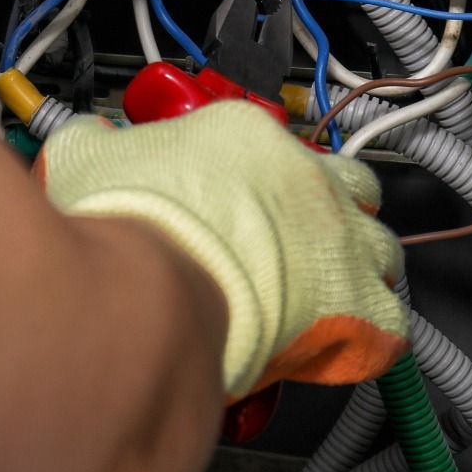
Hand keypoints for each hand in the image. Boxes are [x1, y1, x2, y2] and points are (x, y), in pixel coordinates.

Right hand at [37, 102, 409, 399]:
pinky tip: (331, 339)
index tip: (231, 189)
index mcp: (243, 133)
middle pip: (344, 177)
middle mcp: (302, 174)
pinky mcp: (358, 304)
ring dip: (355, 262)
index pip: (266, 138)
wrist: (150, 290)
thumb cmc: (125, 226)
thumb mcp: (83, 158)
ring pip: (379, 242)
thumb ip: (92, 141)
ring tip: (319, 284)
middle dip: (328, 201)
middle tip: (292, 228)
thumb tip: (85, 138)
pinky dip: (367, 331)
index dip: (252, 169)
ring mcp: (337, 236)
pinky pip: (388, 318)